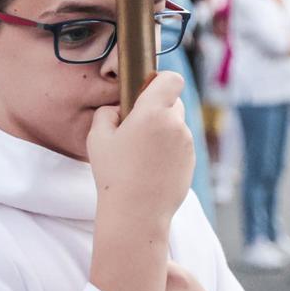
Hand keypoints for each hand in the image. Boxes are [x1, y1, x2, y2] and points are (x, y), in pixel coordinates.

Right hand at [87, 71, 194, 229]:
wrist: (137, 212)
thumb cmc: (114, 173)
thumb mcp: (97, 138)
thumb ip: (106, 114)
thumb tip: (118, 109)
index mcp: (154, 112)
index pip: (171, 79)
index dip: (160, 80)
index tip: (146, 91)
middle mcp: (176, 124)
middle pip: (173, 102)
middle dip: (157, 108)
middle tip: (136, 127)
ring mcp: (187, 143)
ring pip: (176, 125)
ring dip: (163, 131)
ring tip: (140, 153)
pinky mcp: (192, 160)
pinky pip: (180, 145)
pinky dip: (169, 149)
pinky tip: (151, 167)